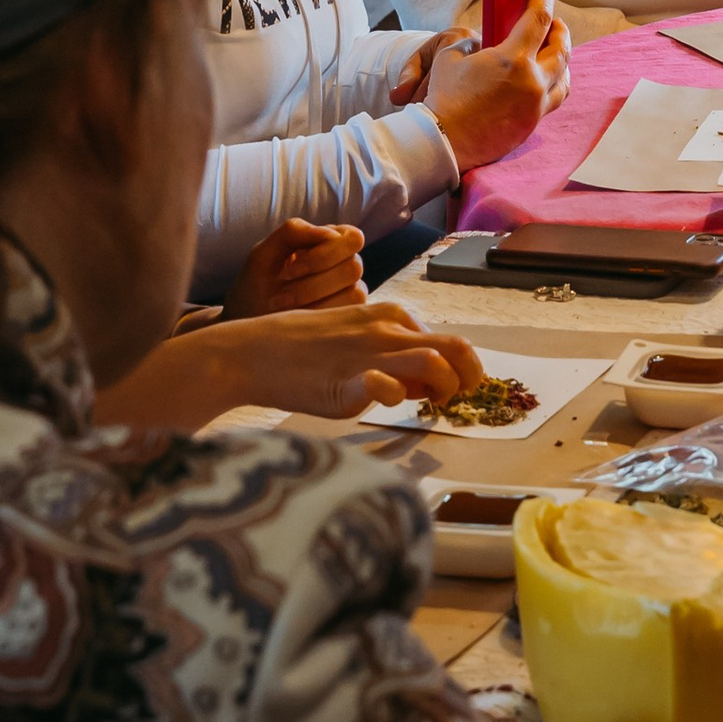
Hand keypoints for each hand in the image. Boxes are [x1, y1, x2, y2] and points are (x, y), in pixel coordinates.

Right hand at [208, 300, 488, 423]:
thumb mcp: (354, 336)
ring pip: (434, 362)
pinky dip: (395, 394)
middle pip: (455, 348)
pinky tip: (389, 398)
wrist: (254, 351)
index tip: (443, 389)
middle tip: (457, 398)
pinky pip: (384, 384)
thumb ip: (388, 352)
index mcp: (391, 316)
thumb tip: (417, 381)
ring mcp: (369, 355)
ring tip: (430, 405)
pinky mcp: (347, 384)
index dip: (456, 369)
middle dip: (469, 375)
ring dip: (445, 388)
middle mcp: (387, 330)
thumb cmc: (303, 348)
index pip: (447, 341)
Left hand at [224, 217, 365, 317]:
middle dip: (314, 284)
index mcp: (331, 242)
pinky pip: (348, 316)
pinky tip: (296, 319)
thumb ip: (293, 232)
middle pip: (354, 267)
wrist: (245, 322)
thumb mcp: (264, 254)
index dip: (324, 255)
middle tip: (281, 296)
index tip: (289, 272)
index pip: (353, 238)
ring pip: (355, 293)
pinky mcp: (347, 318)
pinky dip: (318, 316)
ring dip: (314, 303)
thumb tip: (331, 234)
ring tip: (283, 309)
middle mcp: (346, 266)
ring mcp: (350, 293)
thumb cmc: (255, 285)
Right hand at [426, 0, 571, 170]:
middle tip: (553, 22)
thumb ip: (468, 40)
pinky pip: (554, 99)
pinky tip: (545, 79)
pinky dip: (555, 83)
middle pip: (561, 49)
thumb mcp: (449, 56)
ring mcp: (535, 106)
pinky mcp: (531, 124)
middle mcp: (532, 82)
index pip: (539, 19)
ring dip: (562, 59)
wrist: (442, 143)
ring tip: (553, 50)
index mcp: (512, 60)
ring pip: (564, 77)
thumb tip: (479, 38)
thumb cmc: (443, 98)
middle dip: (559, 31)